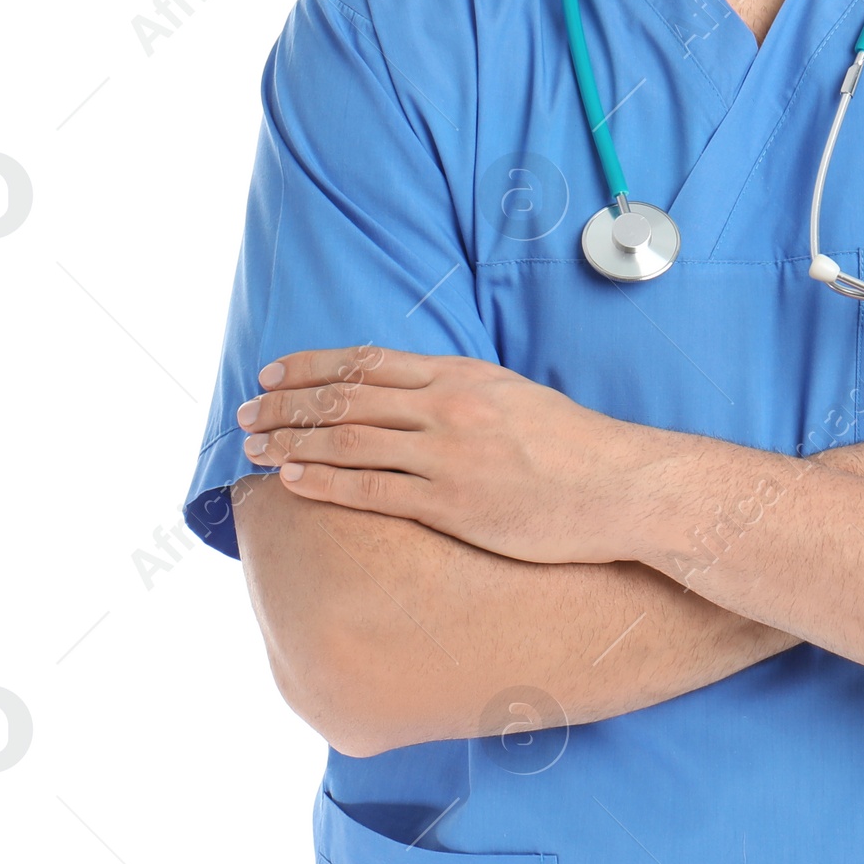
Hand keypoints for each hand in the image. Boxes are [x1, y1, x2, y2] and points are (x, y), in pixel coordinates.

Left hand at [235, 347, 648, 562]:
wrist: (618, 485)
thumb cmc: (573, 447)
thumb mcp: (514, 397)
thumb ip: (461, 392)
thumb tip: (415, 394)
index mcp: (461, 374)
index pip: (368, 362)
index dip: (312, 367)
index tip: (272, 374)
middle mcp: (447, 406)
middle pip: (347, 397)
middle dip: (288, 405)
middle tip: (245, 414)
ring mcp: (447, 454)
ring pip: (349, 441)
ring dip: (294, 443)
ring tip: (256, 450)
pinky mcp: (452, 502)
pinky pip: (371, 490)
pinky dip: (324, 484)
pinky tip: (293, 481)